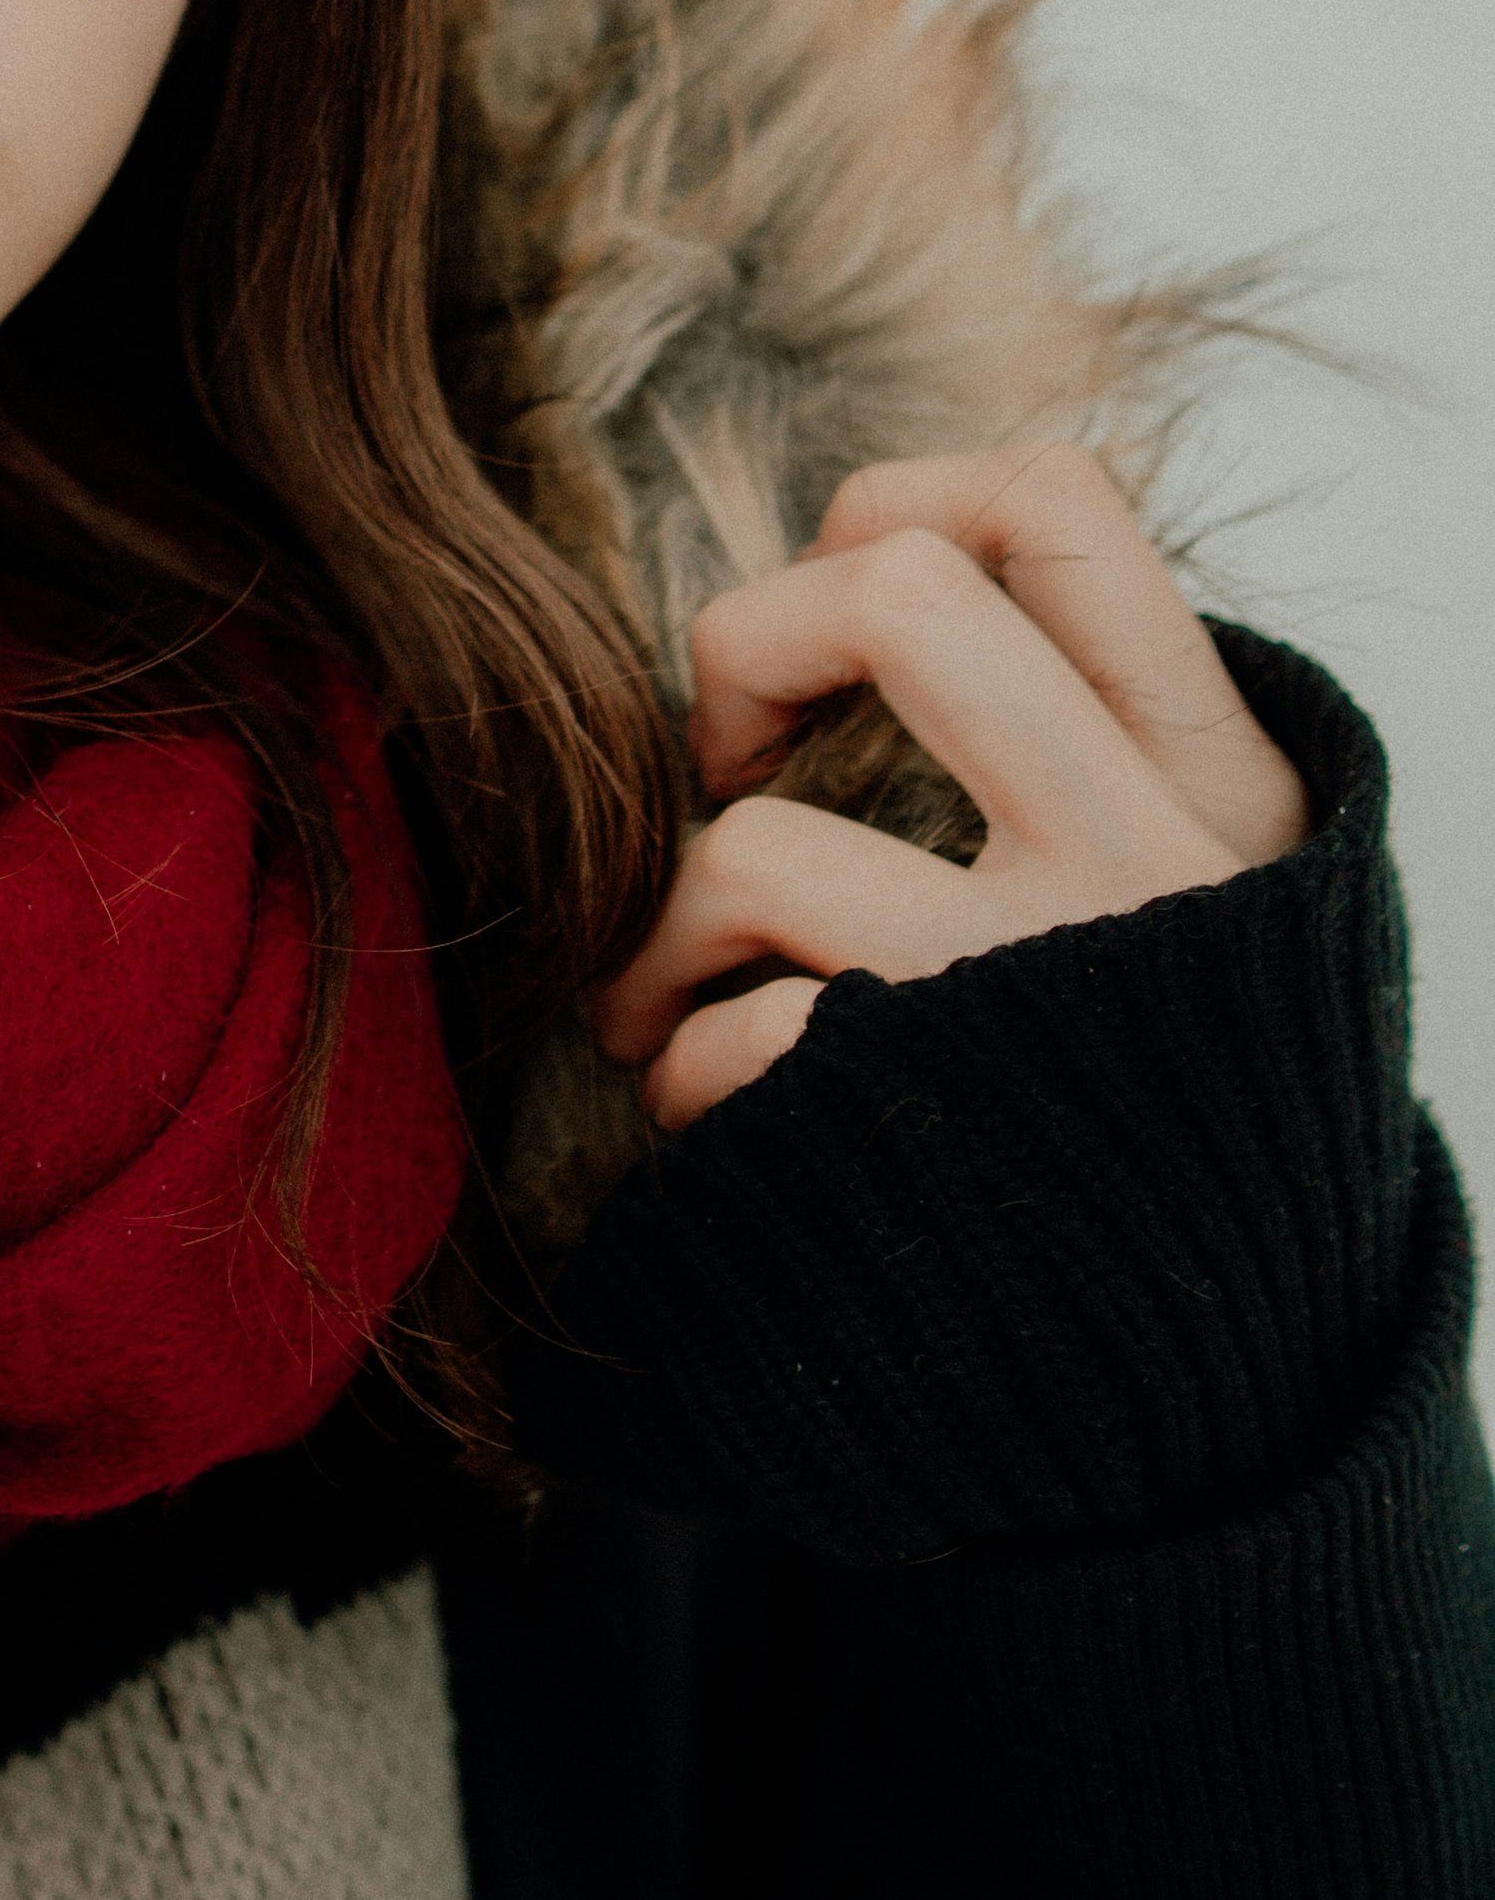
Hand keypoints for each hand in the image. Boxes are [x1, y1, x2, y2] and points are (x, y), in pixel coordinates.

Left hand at [592, 447, 1308, 1130]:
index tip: (844, 615)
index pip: (1062, 503)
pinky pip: (733, 1043)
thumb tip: (875, 552)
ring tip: (667, 1003)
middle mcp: (1153, 863)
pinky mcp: (933, 1123)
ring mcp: (1039, 994)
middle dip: (739, 649)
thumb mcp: (1199, 886)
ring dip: (660, 936)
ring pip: (759, 848)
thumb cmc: (1160, 1099)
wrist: (1238, 1396)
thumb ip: (1086, 728)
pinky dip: (680, 1078)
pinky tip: (713, 1117)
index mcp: (1221, 783)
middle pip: (902, 595)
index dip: (898, 504)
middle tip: (720, 762)